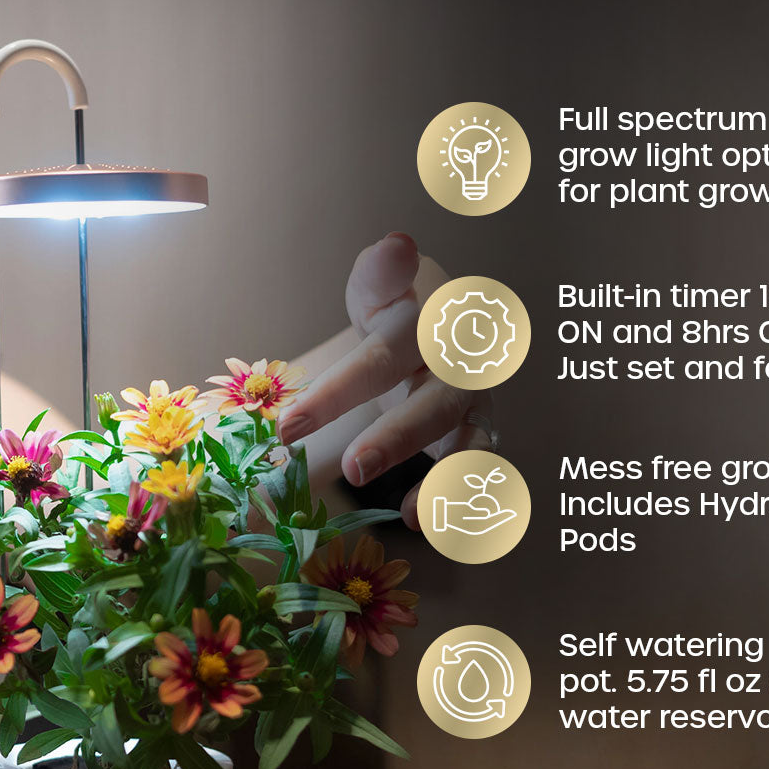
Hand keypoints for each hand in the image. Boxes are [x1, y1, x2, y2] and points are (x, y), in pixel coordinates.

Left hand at [277, 232, 495, 529]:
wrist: (444, 324)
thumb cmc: (398, 312)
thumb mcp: (380, 288)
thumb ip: (380, 275)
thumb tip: (395, 245)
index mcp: (427, 324)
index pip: (379, 360)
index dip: (335, 395)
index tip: (288, 427)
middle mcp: (460, 365)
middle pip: (434, 404)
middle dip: (396, 439)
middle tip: (352, 470)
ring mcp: (476, 403)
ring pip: (469, 441)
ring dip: (443, 480)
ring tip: (412, 516)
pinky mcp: (481, 434)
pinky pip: (477, 471)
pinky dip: (461, 499)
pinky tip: (429, 523)